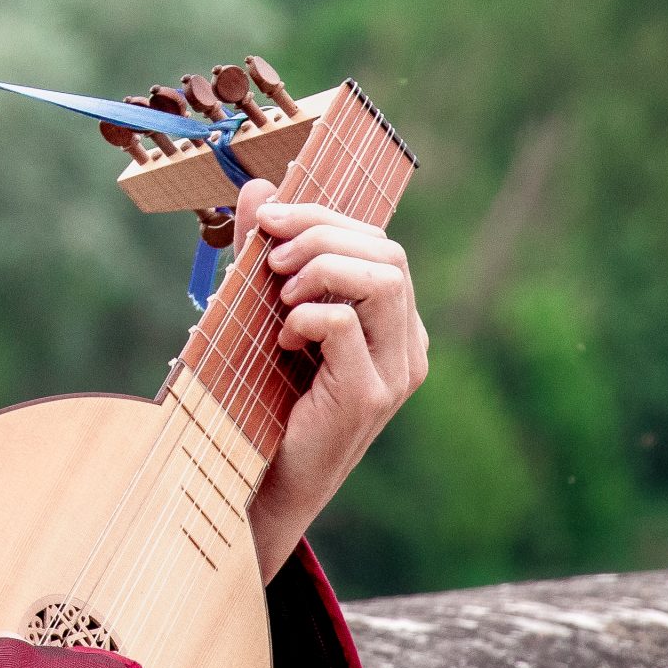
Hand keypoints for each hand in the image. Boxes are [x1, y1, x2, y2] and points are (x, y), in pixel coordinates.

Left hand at [233, 178, 429, 580]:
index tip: (269, 218)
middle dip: (320, 234)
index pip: (380, 244)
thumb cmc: (264, 396)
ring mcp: (396, 373)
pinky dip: (307, 315)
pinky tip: (283, 338)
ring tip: (279, 294)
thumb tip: (259, 187)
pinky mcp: (369, 396)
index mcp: (394, 325)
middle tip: (269, 256)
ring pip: (383, 278)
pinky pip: (346, 325)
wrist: (258, 480)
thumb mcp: (266, 313)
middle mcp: (409, 346)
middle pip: (387, 252)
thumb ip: (268, 253)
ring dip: (319, 268)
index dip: (324, 218)